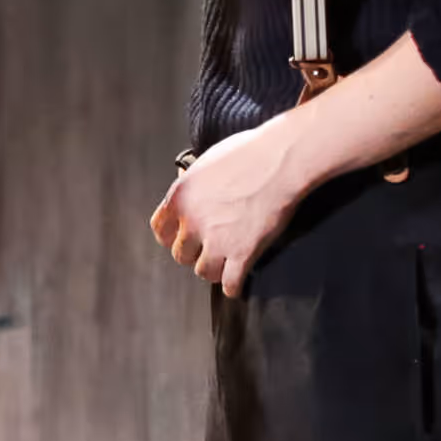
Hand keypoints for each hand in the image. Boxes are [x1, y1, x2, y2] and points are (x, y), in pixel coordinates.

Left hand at [150, 122, 311, 297]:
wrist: (281, 160)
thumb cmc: (249, 153)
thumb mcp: (206, 162)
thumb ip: (193, 182)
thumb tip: (190, 187)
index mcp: (179, 197)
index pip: (160, 229)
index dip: (170, 237)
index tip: (178, 239)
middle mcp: (192, 221)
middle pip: (181, 254)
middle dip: (194, 253)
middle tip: (209, 250)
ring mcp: (217, 240)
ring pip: (203, 272)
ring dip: (213, 270)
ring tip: (223, 266)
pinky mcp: (242, 253)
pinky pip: (230, 283)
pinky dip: (233, 287)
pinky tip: (236, 286)